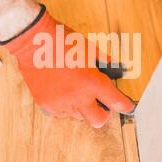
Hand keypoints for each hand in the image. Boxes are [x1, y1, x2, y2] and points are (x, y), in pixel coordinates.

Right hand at [2, 5, 134, 127]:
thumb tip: (117, 68)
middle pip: (98, 120)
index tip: (127, 106)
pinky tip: (63, 91)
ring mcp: (60, 103)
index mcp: (92, 82)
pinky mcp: (45, 104)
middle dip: (103, 113)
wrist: (34, 41)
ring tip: (76, 90)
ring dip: (82, 107)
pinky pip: (60, 113)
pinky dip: (65, 106)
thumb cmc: (62, 41)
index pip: (116, 102)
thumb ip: (105, 62)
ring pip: (78, 116)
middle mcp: (77, 97)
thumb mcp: (89, 48)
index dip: (125, 105)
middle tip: (101, 103)